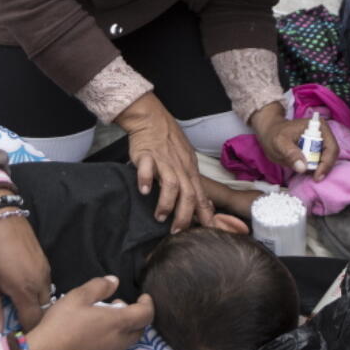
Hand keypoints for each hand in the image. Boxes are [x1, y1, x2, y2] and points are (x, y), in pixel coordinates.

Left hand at [0, 191, 51, 330]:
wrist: (0, 215)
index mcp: (25, 289)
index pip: (33, 322)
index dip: (26, 334)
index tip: (15, 339)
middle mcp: (41, 282)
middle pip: (44, 312)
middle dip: (33, 322)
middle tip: (16, 326)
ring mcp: (45, 270)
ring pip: (45, 298)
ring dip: (35, 306)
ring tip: (18, 310)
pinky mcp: (44, 262)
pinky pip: (44, 285)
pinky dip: (36, 293)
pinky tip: (22, 292)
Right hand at [24, 276, 152, 349]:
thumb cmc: (61, 324)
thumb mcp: (77, 297)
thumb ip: (99, 286)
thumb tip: (114, 281)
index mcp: (118, 323)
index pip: (146, 314)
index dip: (148, 304)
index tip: (143, 297)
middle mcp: (120, 343)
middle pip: (138, 329)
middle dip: (133, 317)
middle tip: (116, 308)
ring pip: (125, 343)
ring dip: (120, 331)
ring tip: (100, 323)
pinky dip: (110, 345)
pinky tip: (91, 341)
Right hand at [115, 92, 213, 231]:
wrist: (152, 118)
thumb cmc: (169, 141)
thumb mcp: (186, 161)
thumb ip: (192, 182)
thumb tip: (204, 204)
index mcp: (189, 170)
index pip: (200, 195)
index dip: (204, 214)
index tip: (206, 231)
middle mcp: (179, 167)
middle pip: (188, 193)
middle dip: (184, 215)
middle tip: (177, 231)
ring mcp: (163, 160)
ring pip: (171, 183)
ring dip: (166, 202)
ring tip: (159, 217)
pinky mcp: (146, 154)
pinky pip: (147, 167)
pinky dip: (145, 179)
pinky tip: (143, 191)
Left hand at [249, 102, 338, 180]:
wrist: (270, 133)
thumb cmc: (274, 134)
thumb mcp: (279, 143)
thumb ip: (290, 154)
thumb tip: (302, 167)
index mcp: (319, 127)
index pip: (331, 148)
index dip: (326, 164)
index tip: (317, 176)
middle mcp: (324, 133)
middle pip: (331, 155)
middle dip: (323, 168)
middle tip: (313, 178)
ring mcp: (321, 141)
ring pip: (327, 160)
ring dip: (319, 169)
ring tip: (307, 173)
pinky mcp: (317, 149)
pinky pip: (321, 161)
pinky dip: (315, 168)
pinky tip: (305, 170)